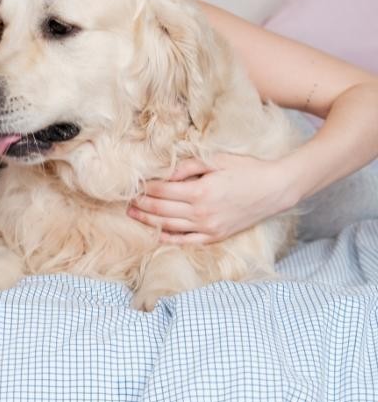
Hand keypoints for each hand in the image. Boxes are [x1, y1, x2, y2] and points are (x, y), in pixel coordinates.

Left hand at [127, 154, 293, 243]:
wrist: (275, 189)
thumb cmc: (246, 169)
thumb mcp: (216, 160)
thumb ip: (187, 167)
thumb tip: (164, 174)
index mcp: (200, 191)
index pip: (161, 191)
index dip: (144, 188)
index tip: (132, 184)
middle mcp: (201, 213)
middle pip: (161, 210)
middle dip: (141, 205)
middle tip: (125, 201)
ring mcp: (208, 227)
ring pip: (169, 226)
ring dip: (148, 221)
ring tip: (133, 215)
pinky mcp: (216, 236)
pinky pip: (186, 240)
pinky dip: (169, 238)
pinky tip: (156, 233)